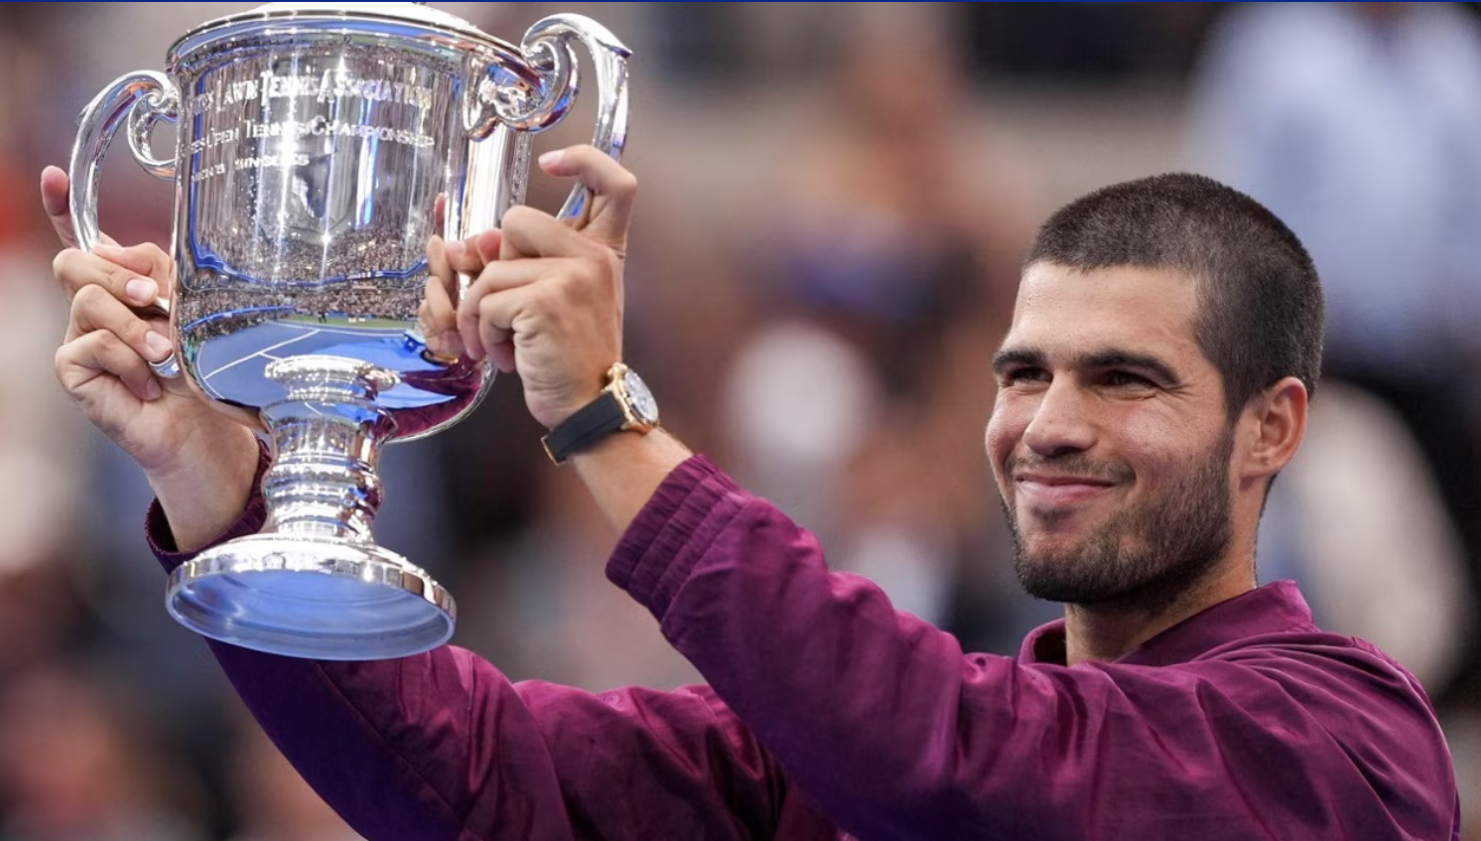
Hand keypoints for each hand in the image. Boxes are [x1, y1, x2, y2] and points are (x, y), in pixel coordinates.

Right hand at [43, 166, 258, 547]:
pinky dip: (127, 361)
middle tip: (157, 302)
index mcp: (123, 285)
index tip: (51, 175)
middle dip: (119, 277)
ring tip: (165, 355)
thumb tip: (119, 250)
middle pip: (76, 262)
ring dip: (134, 326)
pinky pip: (90, 345)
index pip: (85, 240)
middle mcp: (94, 307)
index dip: (61, 208)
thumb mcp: (194, 309)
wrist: (206, 428)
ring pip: (86, 302)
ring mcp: (79, 338)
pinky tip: (147, 383)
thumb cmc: (203, 370)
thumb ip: (161, 271)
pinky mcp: (73, 370)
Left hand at [420, 145, 635, 429]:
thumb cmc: (571, 357)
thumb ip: (524, 262)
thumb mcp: (558, 299)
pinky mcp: (543, 301)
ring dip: (482, 313)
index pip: (615, 183)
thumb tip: (469, 244)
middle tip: (510, 309)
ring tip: (504, 342)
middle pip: (516, 219)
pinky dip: (484, 333)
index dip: (584, 160)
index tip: (552, 162)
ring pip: (490, 269)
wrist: (589, 406)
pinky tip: (507, 354)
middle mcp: (594, 257)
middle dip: (495, 266)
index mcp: (604, 251)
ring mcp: (571, 276)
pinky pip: (486, 301)